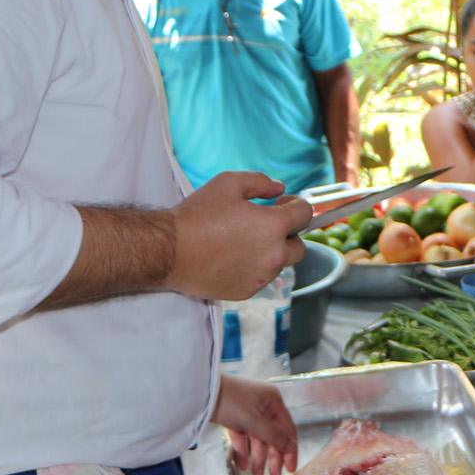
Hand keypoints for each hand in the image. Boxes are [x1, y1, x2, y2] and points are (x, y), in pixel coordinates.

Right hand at [167, 171, 308, 299]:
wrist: (169, 251)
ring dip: (270, 253)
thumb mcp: (229, 183)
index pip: (305, 214)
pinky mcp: (246, 292)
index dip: (296, 206)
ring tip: (243, 242)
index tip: (282, 204)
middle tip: (266, 226)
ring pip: (279, 265)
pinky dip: (253, 269)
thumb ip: (261, 182)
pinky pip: (260, 279)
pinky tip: (232, 258)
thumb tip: (279, 189)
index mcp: (273, 227)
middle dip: (289, 235)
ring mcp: (260, 277)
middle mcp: (273, 255)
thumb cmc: (197, 216)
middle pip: (300, 247)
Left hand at [214, 375, 299, 474]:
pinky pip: (242, 437)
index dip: (290, 449)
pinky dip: (243, 450)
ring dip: (257, 458)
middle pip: (272, 436)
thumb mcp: (254, 420)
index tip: (290, 468)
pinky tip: (242, 465)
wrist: (200, 391)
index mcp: (273, 401)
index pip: (287, 429)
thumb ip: (274, 435)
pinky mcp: (234, 418)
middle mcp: (263, 405)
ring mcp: (248, 412)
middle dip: (273, 457)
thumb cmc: (230, 400)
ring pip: (257, 439)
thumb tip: (291, 447)